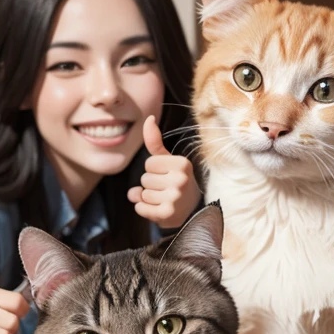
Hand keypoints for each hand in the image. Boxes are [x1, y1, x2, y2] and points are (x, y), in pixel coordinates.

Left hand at [128, 115, 200, 229]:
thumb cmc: (177, 183)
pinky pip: (140, 208)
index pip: (149, 164)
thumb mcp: (169, 162)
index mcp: (182, 164)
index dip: (153, 171)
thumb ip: (155, 142)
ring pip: (142, 194)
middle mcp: (180, 180)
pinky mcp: (167, 214)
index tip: (167, 177)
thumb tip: (148, 119)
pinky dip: (144, 209)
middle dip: (151, 186)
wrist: (192, 212)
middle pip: (145, 179)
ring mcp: (174, 198)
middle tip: (166, 191)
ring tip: (163, 200)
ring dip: (148, 199)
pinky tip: (157, 210)